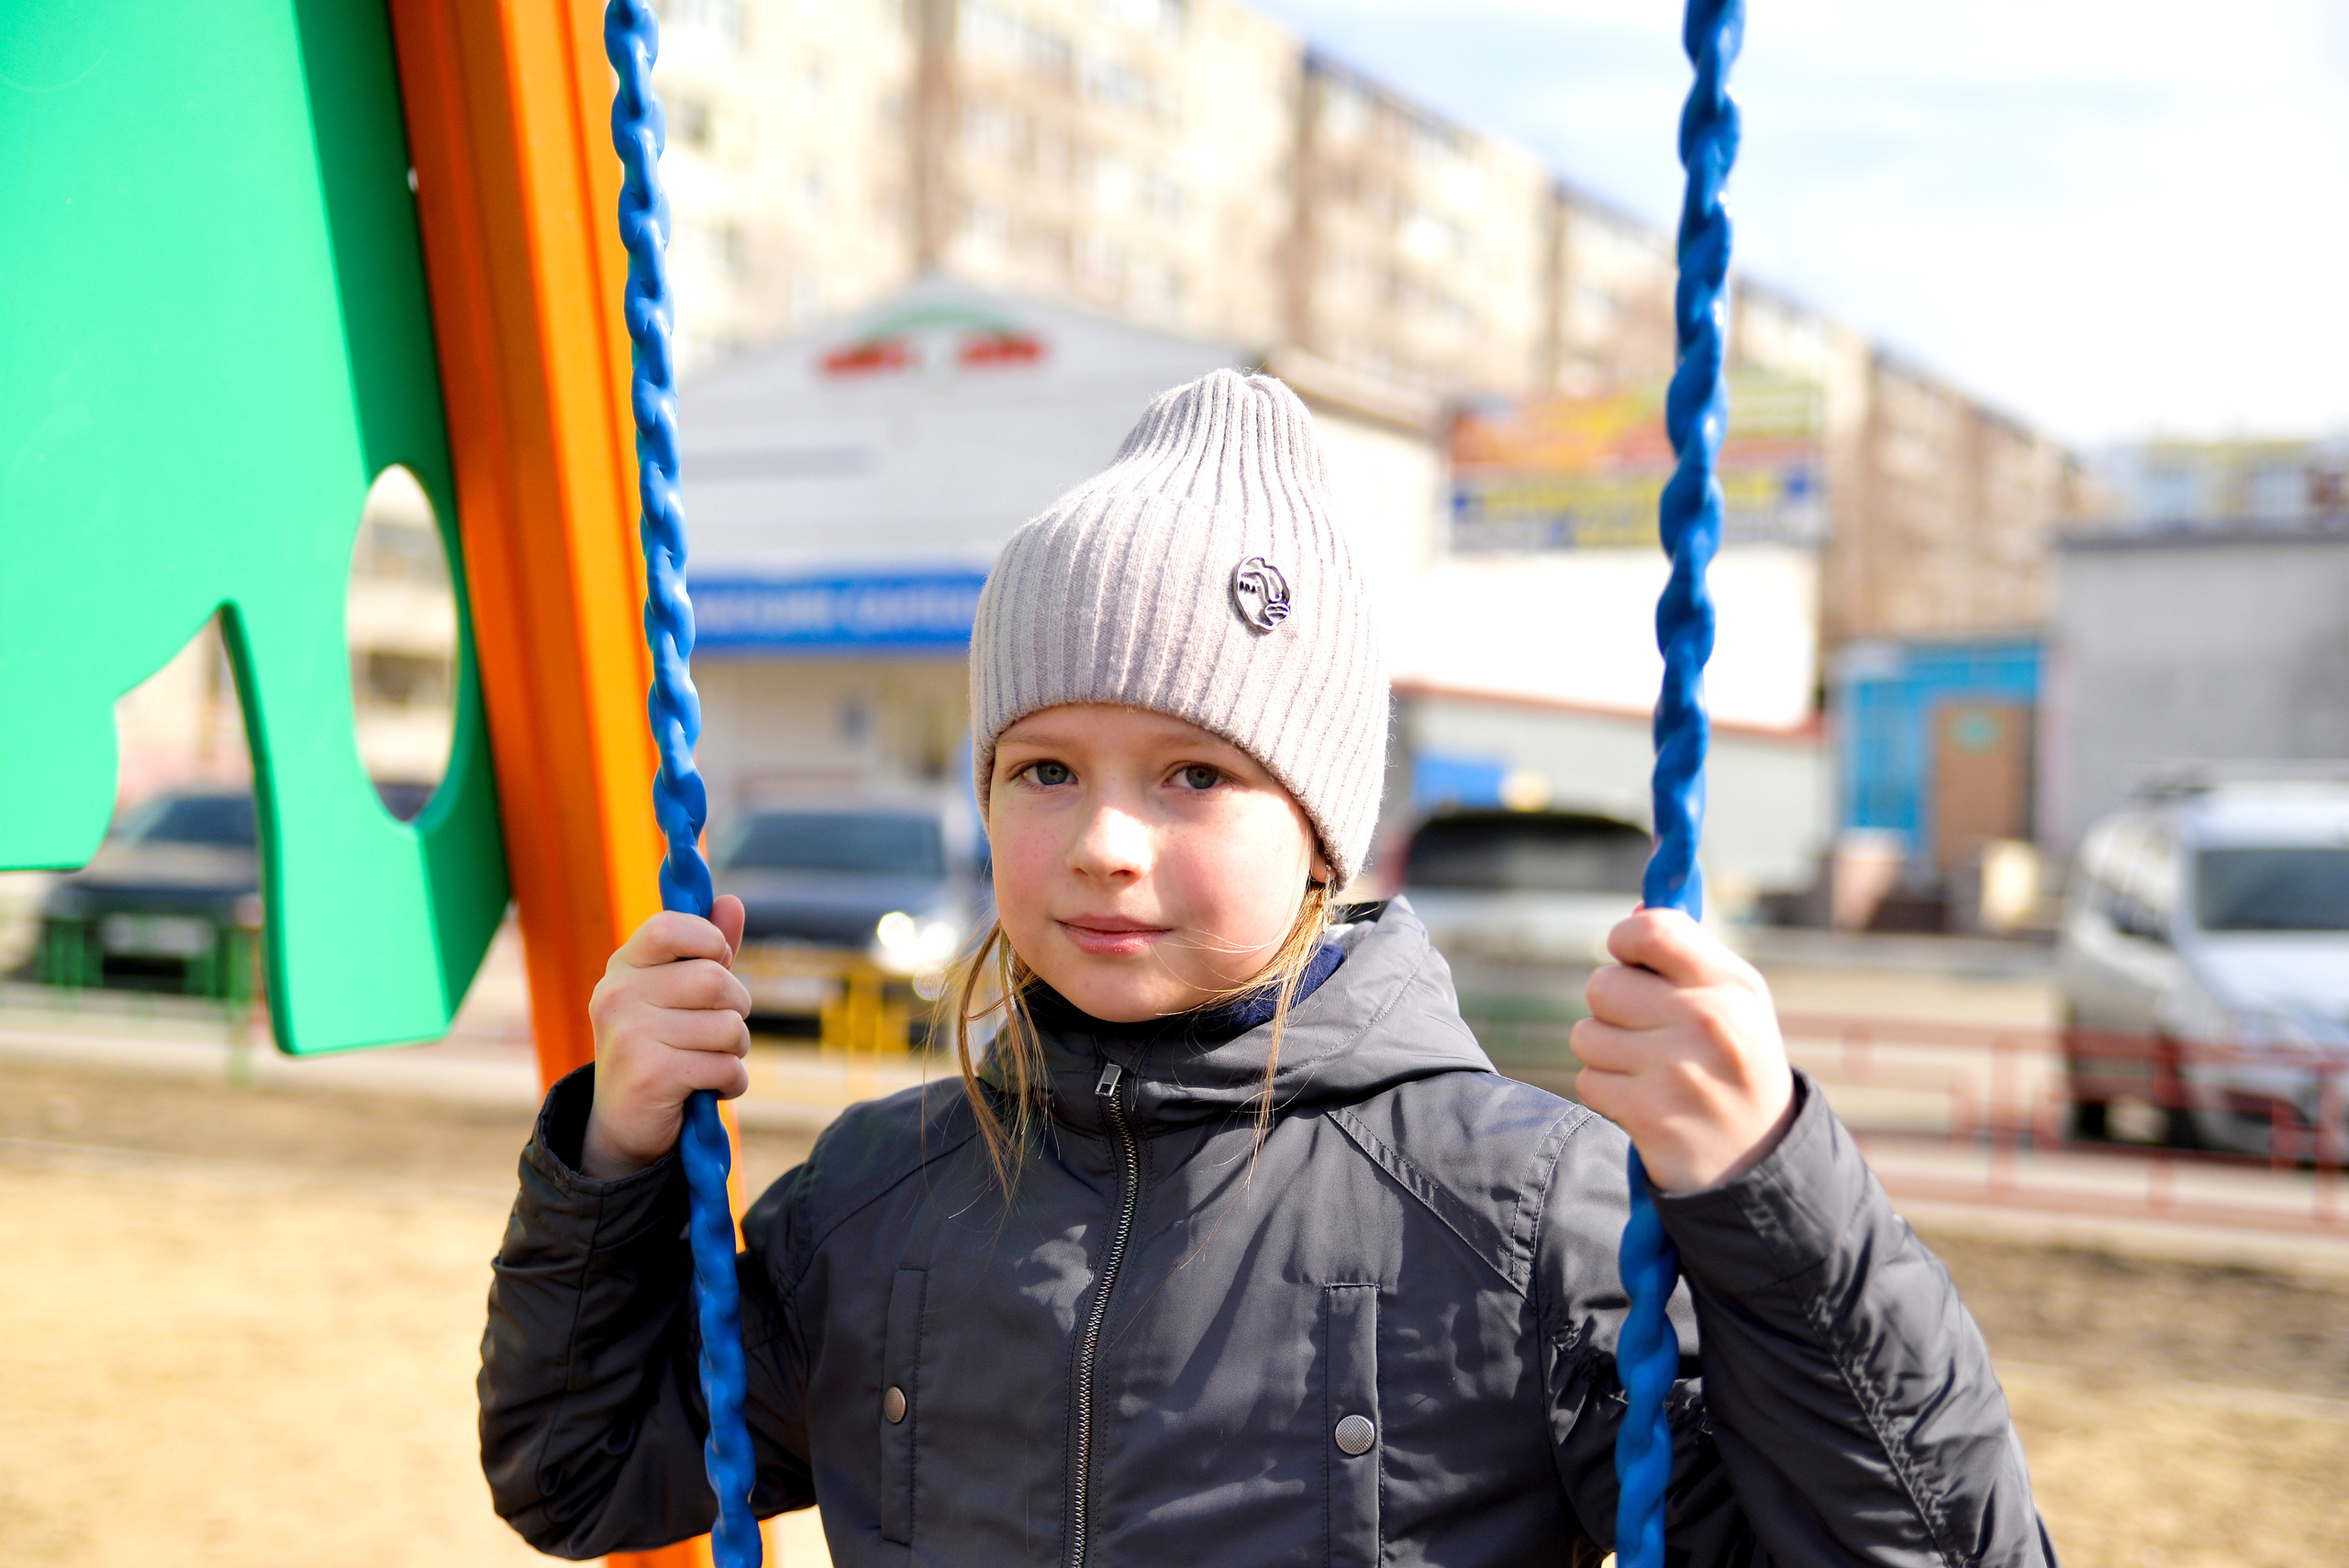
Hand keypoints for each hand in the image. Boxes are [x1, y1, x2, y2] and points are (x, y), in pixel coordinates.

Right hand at [580, 896, 752, 1178]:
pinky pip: (725, 1067)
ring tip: (711, 1060)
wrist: (623, 1124)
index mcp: (624, 966)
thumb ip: (707, 949)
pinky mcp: (650, 1075)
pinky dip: (732, 1082)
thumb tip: (731, 902)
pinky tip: (710, 1088)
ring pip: (728, 1027)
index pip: (671, 928)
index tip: (716, 963)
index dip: (710, 943)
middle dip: (736, 1008)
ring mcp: (630, 1035)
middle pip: (715, 980)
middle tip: (720, 1029)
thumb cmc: (660, 1047)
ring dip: (736, 1050)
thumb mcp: (678, 994)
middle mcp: (617, 995)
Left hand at [1571, 908, 1794, 1193]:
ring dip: (1605, 1051)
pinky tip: (1642, 1098)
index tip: (1630, 959)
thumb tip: (1634, 908)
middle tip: (1645, 1029)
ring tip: (1646, 1067)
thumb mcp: (1734, 1000)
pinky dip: (1606, 1090)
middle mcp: (1707, 1021)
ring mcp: (1676, 1070)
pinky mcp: (1647, 1113)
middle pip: (1602, 985)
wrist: (1759, 1157)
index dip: (1625, 940)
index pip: (1652, 930)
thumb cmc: (1733, 1060)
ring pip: (1585, 1034)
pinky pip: (1588, 1079)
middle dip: (1612, 1007)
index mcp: (1730, 984)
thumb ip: (1684, 952)